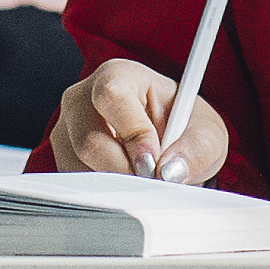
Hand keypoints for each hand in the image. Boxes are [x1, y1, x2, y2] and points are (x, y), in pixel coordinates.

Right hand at [48, 57, 230, 185]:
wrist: (167, 141)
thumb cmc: (183, 126)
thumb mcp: (206, 132)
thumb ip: (198, 148)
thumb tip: (171, 172)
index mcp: (119, 75)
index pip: (112, 97)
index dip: (132, 133)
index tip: (154, 164)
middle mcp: (83, 98)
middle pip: (88, 139)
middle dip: (124, 170)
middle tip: (152, 184)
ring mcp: (67, 129)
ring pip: (79, 167)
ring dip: (114, 185)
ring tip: (144, 183)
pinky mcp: (63, 158)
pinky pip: (75, 184)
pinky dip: (103, 193)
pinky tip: (126, 187)